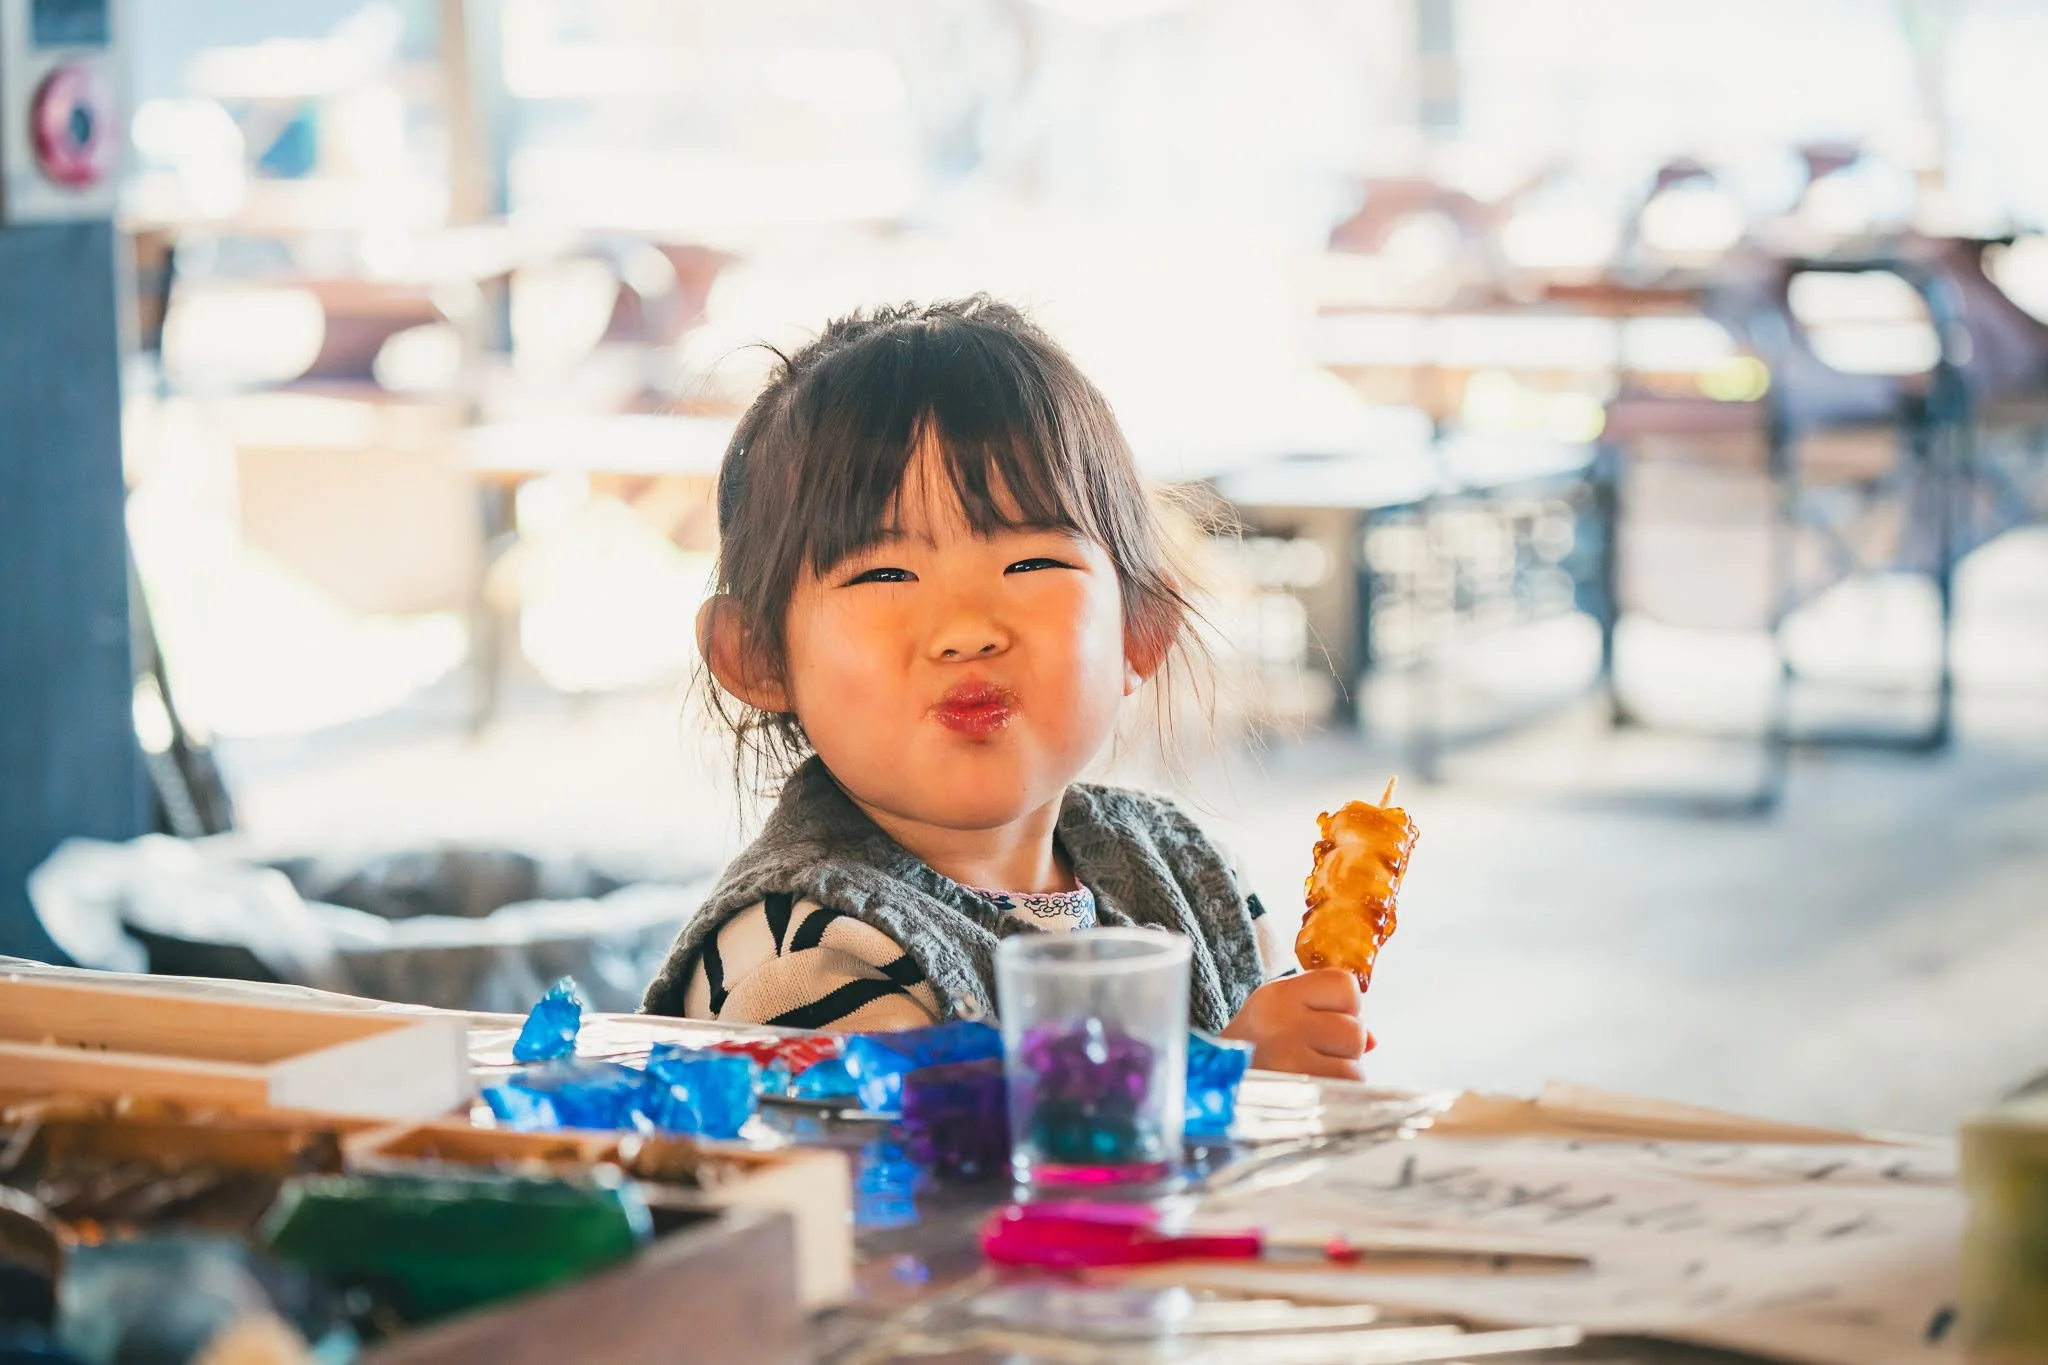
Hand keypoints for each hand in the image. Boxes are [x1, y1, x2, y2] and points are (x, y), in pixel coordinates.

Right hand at [1218, 970, 1371, 1079]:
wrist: (1210, 1092)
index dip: (1346, 1007)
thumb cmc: (1251, 1055)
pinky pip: (1345, 1085)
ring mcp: (1287, 1054)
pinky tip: (1307, 1089)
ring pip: (1354, 1060)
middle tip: (1313, 1056)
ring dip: (1341, 1071)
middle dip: (1344, 1047)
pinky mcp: (1295, 1085)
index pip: (1345, 985)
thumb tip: (1373, 1039)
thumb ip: (1324, 1017)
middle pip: (1354, 1027)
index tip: (1326, 1022)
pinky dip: (1337, 1091)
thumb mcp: (1278, 1020)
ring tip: (1307, 1074)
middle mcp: (1280, 1018)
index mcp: (1277, 995)